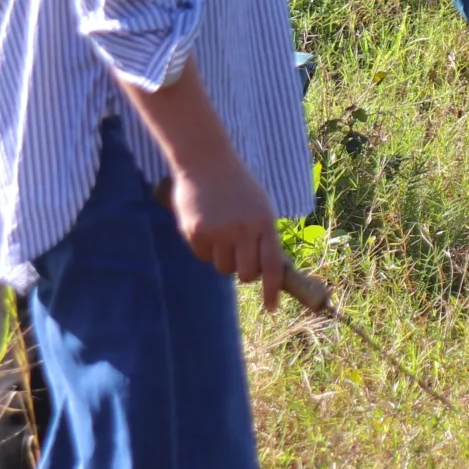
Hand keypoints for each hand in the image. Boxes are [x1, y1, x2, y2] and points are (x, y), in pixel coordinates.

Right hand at [167, 152, 289, 304]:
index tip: (272, 307)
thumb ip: (263, 236)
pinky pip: (202, 256)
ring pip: (222, 267)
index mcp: (265, 223)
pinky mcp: (196, 231)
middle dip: (243, 273)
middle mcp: (243, 229)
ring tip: (222, 232)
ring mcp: (219, 231)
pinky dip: (204, 248)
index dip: (273, 289)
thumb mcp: (260, 207)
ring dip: (222, 258)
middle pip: (245, 274)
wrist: (206, 161)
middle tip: (239, 258)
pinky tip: (205, 225)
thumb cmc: (238, 186)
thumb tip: (267, 271)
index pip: (272, 265)